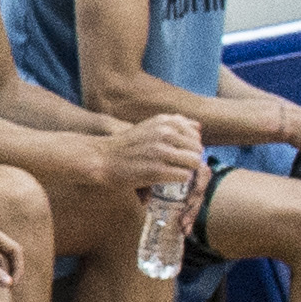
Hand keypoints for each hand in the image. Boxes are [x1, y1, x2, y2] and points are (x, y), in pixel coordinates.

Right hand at [90, 115, 204, 193]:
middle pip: (197, 149)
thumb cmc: (127, 145)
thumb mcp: (149, 126)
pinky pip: (184, 176)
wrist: (102, 158)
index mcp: (164, 121)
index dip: (190, 146)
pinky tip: (168, 179)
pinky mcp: (157, 170)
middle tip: (178, 166)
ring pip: (194, 162)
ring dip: (187, 169)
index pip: (195, 134)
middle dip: (191, 159)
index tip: (179, 153)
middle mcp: (164, 133)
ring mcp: (161, 151)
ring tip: (175, 172)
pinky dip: (179, 180)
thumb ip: (174, 123)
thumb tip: (198, 126)